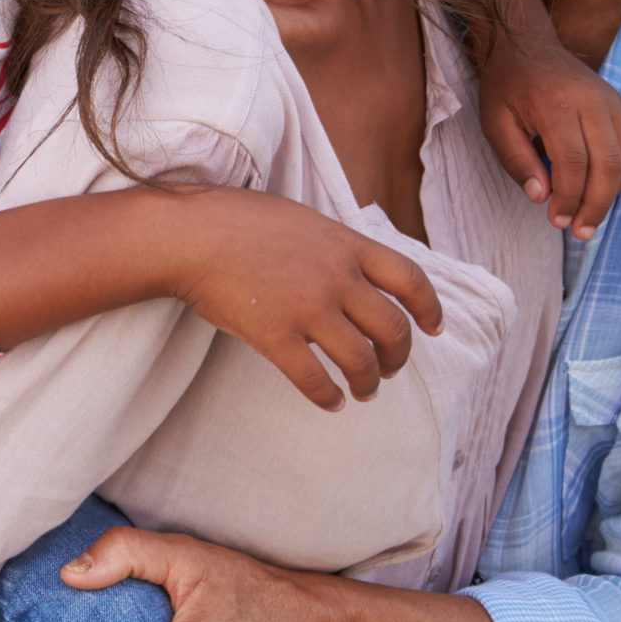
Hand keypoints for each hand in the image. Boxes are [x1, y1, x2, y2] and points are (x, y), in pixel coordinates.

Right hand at [159, 189, 443, 410]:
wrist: (187, 235)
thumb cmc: (234, 222)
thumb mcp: (299, 219)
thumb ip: (332, 245)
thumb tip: (353, 272)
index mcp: (344, 244)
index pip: (409, 278)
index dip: (429, 308)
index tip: (433, 328)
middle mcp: (335, 276)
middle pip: (392, 328)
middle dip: (398, 356)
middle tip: (388, 368)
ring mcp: (307, 307)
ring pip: (360, 359)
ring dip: (369, 382)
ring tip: (363, 391)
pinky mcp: (275, 335)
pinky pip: (314, 379)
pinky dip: (329, 397)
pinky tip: (332, 402)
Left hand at [475, 0, 620, 239]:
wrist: (527, 45)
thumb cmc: (507, 86)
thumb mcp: (495, 122)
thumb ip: (516, 161)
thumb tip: (542, 198)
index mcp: (557, 103)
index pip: (573, 162)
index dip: (568, 197)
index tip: (556, 220)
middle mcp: (593, 102)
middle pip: (607, 164)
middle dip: (595, 205)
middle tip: (579, 232)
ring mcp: (612, 102)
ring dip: (611, 195)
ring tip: (589, 219)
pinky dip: (620, 177)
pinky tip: (601, 193)